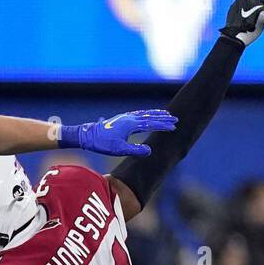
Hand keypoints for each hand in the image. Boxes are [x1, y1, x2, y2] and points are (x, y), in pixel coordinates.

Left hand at [59, 109, 177, 156]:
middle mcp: (129, 118)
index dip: (163, 126)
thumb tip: (149, 150)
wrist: (88, 135)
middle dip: (163, 118)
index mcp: (131, 125)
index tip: (173, 127)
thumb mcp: (119, 150)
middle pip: (150, 117)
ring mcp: (125, 117)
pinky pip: (138, 114)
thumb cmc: (103, 144)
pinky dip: (146, 113)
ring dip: (156, 114)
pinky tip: (147, 115)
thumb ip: (135, 150)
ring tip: (165, 114)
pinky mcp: (121, 118)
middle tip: (175, 119)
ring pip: (144, 113)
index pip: (151, 124)